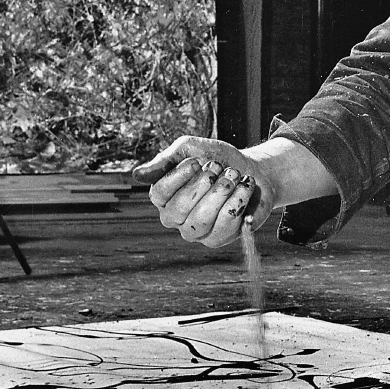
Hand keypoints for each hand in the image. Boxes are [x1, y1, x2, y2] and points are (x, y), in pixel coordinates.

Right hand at [131, 136, 275, 247]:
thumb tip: (136, 175)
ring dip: (222, 192)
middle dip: (204, 184)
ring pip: (201, 220)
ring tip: (234, 175)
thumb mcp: (190, 150)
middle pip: (179, 209)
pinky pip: (224, 226)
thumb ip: (166, 160)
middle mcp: (175, 218)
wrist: (252, 169)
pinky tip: (244, 187)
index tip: (197, 161)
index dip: (179, 177)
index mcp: (163, 197)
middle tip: (219, 166)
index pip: (159, 194)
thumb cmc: (218, 159)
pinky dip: (238, 201)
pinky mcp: (218, 238)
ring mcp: (196, 232)